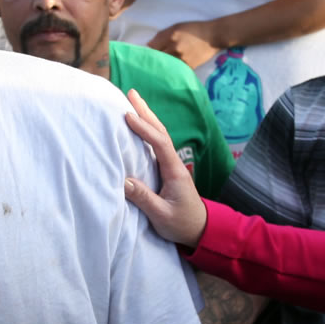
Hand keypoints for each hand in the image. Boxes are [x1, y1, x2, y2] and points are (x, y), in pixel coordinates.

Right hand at [123, 88, 207, 248]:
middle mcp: (174, 164)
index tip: (128, 116)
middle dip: (146, 112)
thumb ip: (144, 198)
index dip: (144, 129)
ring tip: (133, 102)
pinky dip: (147, 131)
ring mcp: (171, 165)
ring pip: (160, 136)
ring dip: (147, 118)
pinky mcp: (167, 170)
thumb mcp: (162, 215)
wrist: (200, 230)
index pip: (159, 143)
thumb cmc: (182, 224)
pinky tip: (139, 127)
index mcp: (174, 171)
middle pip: (161, 132)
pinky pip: (156, 145)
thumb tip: (124, 180)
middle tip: (131, 93)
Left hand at [147, 21, 221, 67]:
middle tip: (151, 62)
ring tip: (160, 67)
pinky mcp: (189, 66)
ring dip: (163, 66)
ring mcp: (182, 58)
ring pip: (166, 66)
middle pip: (158, 58)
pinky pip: (176, 70)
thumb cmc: (194, 29)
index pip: (153, 47)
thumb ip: (162, 35)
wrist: (213, 36)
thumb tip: (149, 45)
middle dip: (155, 60)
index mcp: (170, 36)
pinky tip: (171, 70)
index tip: (147, 54)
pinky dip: (173, 70)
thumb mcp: (177, 26)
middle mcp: (175, 48)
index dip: (149, 51)